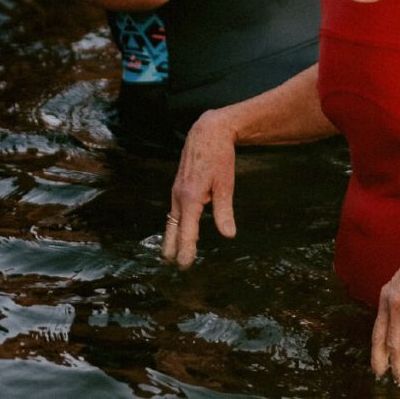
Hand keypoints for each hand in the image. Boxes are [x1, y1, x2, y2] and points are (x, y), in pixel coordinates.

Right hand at [161, 111, 238, 268]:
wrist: (207, 132)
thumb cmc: (219, 157)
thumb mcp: (225, 184)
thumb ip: (224, 211)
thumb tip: (228, 235)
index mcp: (190, 198)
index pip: (186, 231)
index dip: (186, 249)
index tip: (185, 266)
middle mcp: (179, 197)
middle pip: (172, 229)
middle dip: (173, 248)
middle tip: (175, 266)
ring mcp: (176, 192)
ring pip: (171, 220)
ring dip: (171, 238)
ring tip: (172, 254)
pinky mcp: (178, 188)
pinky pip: (174, 211)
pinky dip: (174, 224)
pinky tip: (178, 230)